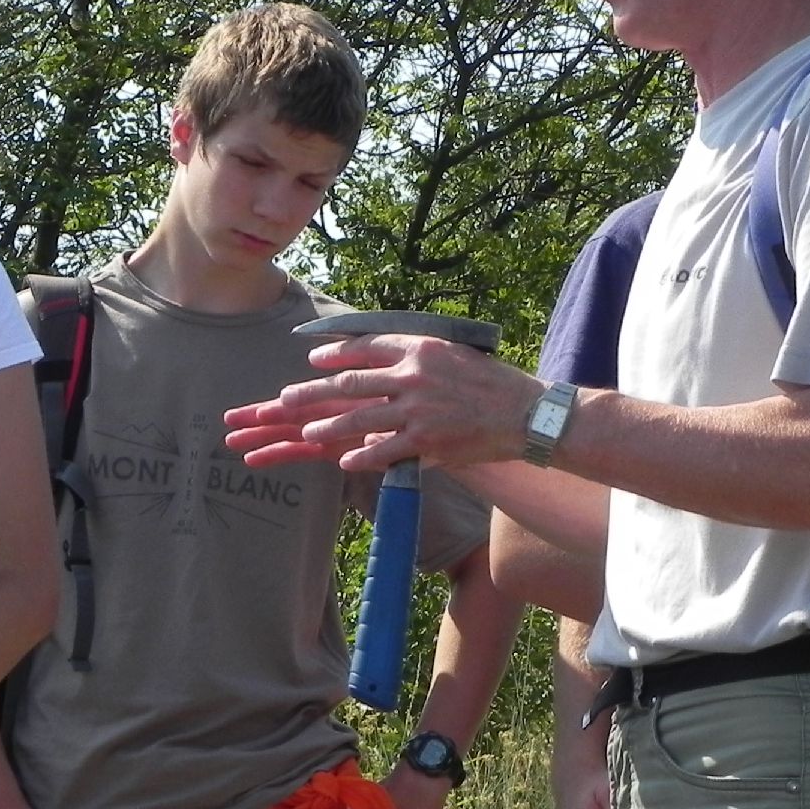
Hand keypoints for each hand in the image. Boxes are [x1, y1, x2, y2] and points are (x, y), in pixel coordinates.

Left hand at [224, 334, 540, 474]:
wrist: (525, 413)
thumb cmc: (491, 382)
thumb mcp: (453, 354)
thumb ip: (416, 356)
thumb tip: (383, 357)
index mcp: (420, 349)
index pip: (365, 347)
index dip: (335, 353)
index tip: (313, 359)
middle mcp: (414, 376)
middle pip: (351, 383)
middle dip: (312, 391)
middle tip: (284, 398)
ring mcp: (417, 411)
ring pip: (359, 419)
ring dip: (329, 426)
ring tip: (307, 431)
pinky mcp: (426, 443)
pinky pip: (384, 451)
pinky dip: (361, 457)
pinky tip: (343, 461)